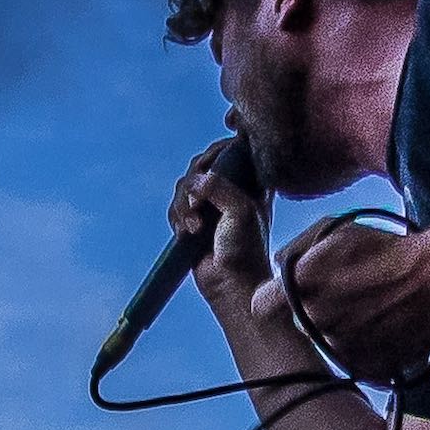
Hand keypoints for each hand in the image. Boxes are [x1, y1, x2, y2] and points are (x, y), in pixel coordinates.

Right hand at [170, 138, 274, 317]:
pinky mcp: (194, 220)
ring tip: (193, 226)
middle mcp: (232, 189)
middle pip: (202, 164)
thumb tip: (194, 181)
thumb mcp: (239, 209)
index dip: (223, 146)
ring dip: (183, 204)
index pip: (235, 148)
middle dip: (194, 181)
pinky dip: (177, 217)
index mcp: (252, 181)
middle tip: (197, 201)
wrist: (231, 284)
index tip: (215, 158)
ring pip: (185, 185)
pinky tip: (187, 233)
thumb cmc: (243, 249)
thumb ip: (218, 185)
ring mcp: (212, 205)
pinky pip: (176, 205)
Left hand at [273, 212, 429, 380]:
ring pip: (329, 342)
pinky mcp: (366, 367)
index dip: (274, 299)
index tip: (287, 295)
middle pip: (301, 324)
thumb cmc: (387, 249)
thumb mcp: (335, 231)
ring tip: (372, 307)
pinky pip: (355, 359)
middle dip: (316, 311)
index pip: (262, 305)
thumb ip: (295, 250)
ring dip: (342, 329)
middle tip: (347, 295)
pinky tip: (385, 324)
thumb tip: (278, 270)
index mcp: (303, 286)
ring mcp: (341, 348)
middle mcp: (316, 321)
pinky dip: (365, 346)